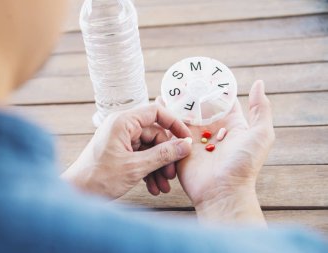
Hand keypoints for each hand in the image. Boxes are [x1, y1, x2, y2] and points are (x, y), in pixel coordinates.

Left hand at [61, 104, 191, 198]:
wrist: (77, 193)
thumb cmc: (99, 177)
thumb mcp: (135, 167)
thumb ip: (163, 154)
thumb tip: (186, 145)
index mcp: (123, 122)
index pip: (156, 112)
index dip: (174, 124)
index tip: (186, 139)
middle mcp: (122, 127)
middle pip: (155, 135)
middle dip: (166, 156)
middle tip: (171, 175)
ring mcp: (121, 140)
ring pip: (150, 149)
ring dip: (158, 167)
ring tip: (163, 186)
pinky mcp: (120, 153)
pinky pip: (141, 157)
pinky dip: (149, 171)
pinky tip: (153, 187)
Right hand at [177, 80, 274, 224]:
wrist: (222, 192)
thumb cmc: (244, 164)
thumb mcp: (260, 134)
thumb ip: (261, 108)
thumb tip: (259, 83)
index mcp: (231, 125)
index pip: (221, 102)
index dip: (214, 88)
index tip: (204, 73)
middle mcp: (212, 131)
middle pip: (200, 108)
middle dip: (192, 94)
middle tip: (182, 78)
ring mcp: (195, 140)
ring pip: (184, 116)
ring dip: (177, 103)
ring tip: (168, 87)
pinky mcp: (180, 148)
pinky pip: (171, 130)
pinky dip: (165, 117)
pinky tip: (158, 103)